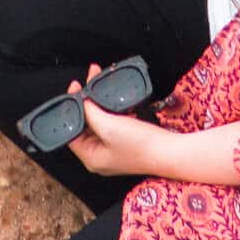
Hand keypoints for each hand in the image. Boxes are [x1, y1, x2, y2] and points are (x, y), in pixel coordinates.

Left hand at [66, 64, 164, 181]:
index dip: (70, 109)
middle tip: (86, 82)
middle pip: (84, 124)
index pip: (71, 132)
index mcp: (91, 157)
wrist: (169, 151)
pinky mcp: (125, 141)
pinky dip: (109, 107)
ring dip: (97, 101)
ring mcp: (113, 148)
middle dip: (85, 102)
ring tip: (98, 81)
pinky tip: (111, 95)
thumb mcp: (109, 126)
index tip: (75, 89)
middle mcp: (99, 155)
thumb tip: (82, 101)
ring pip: (98, 120)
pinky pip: (111, 121)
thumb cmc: (140, 144)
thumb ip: (91, 113)